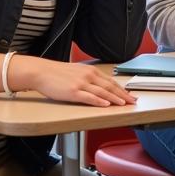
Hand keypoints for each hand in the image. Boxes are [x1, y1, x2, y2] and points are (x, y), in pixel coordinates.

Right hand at [14, 56, 136, 107]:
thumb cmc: (56, 73)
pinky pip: (89, 97)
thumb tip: (98, 84)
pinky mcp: (73, 92)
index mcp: (90, 70)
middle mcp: (88, 76)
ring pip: (102, 92)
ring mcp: (81, 84)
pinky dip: (99, 101)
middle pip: (110, 86)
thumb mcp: (76, 71)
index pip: (110, 81)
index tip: (130, 94)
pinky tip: (106, 104)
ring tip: (124, 104)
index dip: (121, 89)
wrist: (41, 72)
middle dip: (123, 95)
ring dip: (115, 99)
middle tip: (133, 101)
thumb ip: (88, 77)